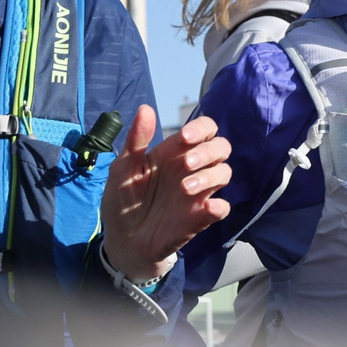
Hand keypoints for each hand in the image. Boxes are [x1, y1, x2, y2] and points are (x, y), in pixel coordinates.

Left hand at [99, 104, 232, 280]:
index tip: (185, 138)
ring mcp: (198, 193)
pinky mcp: (200, 217)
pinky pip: (222, 208)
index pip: (204, 130)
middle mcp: (191, 169)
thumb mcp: (123, 169)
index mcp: (174, 152)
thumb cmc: (123, 199)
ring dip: (210, 176)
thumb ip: (136, 141)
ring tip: (184, 188)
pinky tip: (207, 207)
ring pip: (224, 173)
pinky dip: (219, 206)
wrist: (121, 238)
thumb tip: (146, 108)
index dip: (201, 129)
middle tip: (186, 164)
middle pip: (221, 147)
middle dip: (208, 151)